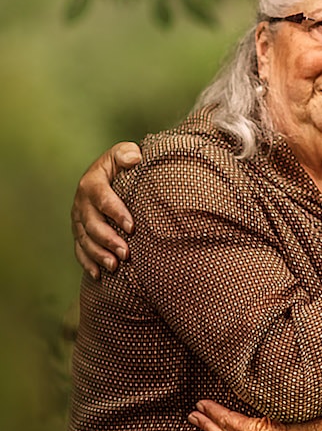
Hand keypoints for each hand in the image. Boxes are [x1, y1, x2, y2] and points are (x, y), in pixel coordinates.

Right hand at [73, 142, 141, 278]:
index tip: (132, 227)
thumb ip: (127, 154)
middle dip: (108, 240)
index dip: (116, 212)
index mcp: (92, 183)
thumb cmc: (121, 166)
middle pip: (92, 223)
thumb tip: (134, 157)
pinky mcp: (79, 232)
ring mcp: (78, 219)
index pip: (103, 198)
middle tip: (126, 254)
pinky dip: (88, 263)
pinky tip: (99, 275)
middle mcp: (81, 202)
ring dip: (98, 255)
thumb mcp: (123, 154)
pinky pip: (79, 250)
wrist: (108, 176)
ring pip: (84, 240)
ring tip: (115, 267)